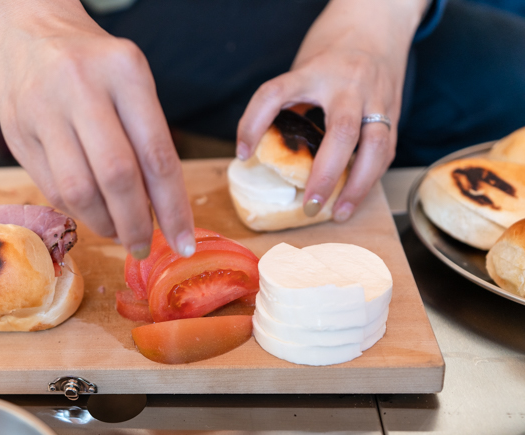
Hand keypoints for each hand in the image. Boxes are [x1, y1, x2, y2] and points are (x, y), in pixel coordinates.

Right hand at [0, 0, 195, 258]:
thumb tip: (163, 209)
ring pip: (79, 190)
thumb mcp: (130, 81)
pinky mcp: (16, 133)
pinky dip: (77, 210)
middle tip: (145, 246)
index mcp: (124, 71)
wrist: (25, 28)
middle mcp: (81, 88)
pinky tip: (91, 210)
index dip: (173, 208)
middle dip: (136, 223)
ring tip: (118, 230)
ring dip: (104, 223)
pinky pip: (52, 188)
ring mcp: (42, 110)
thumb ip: (147, 138)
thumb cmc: (91, 62)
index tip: (183, 242)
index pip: (157, 154)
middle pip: (117, 177)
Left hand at [236, 0, 428, 221]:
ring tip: (338, 213)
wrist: (378, 17)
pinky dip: (371, 175)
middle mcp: (348, 83)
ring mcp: (376, 95)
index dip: (252, 124)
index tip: (242, 153)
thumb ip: (287, 103)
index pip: (274, 93)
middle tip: (309, 206)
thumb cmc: (331, 50)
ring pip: (376, 145)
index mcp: (314, 71)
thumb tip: (259, 152)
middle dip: (325, 175)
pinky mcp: (394, 108)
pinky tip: (354, 195)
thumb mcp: (302, 69)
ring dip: (358, 185)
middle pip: (341, 132)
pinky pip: (386, 148)